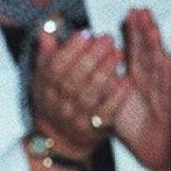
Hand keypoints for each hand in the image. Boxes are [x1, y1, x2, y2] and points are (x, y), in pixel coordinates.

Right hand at [31, 27, 127, 161]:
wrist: (59, 140)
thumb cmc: (54, 101)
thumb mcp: (43, 79)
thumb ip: (47, 55)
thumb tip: (46, 30)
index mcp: (46, 87)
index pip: (55, 66)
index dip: (70, 49)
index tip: (85, 33)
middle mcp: (60, 103)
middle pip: (74, 78)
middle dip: (91, 56)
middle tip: (108, 38)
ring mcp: (77, 117)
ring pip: (90, 94)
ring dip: (105, 72)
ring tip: (119, 53)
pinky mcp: (95, 129)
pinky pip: (106, 112)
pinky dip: (117, 96)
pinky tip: (127, 80)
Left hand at [109, 8, 170, 170]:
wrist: (155, 149)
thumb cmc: (137, 125)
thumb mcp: (114, 98)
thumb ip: (106, 80)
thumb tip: (90, 63)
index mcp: (139, 78)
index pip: (136, 50)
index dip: (133, 32)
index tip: (130, 13)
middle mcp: (152, 81)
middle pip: (148, 51)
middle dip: (145, 30)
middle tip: (141, 10)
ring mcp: (162, 91)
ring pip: (158, 64)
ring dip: (156, 45)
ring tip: (152, 26)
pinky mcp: (169, 105)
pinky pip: (166, 87)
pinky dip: (165, 72)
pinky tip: (165, 57)